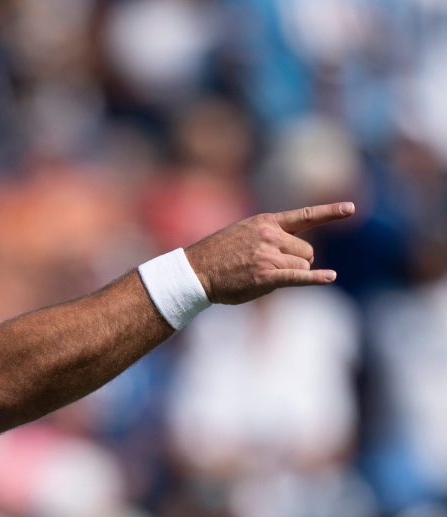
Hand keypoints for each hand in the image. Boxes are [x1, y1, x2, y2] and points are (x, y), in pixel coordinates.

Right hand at [184, 202, 353, 304]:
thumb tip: (294, 255)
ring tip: (263, 276)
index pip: (304, 216)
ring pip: (302, 267)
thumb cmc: (217, 255)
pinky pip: (299, 277)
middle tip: (274, 269)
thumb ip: (268, 237)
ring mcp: (269, 256)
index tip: (351, 209)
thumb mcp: (242, 233)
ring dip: (291, 275)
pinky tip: (329, 277)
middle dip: (298, 262)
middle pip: (307, 251)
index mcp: (266, 222)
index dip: (330, 213)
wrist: (196, 271)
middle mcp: (271, 236)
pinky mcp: (267, 276)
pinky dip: (316, 278)